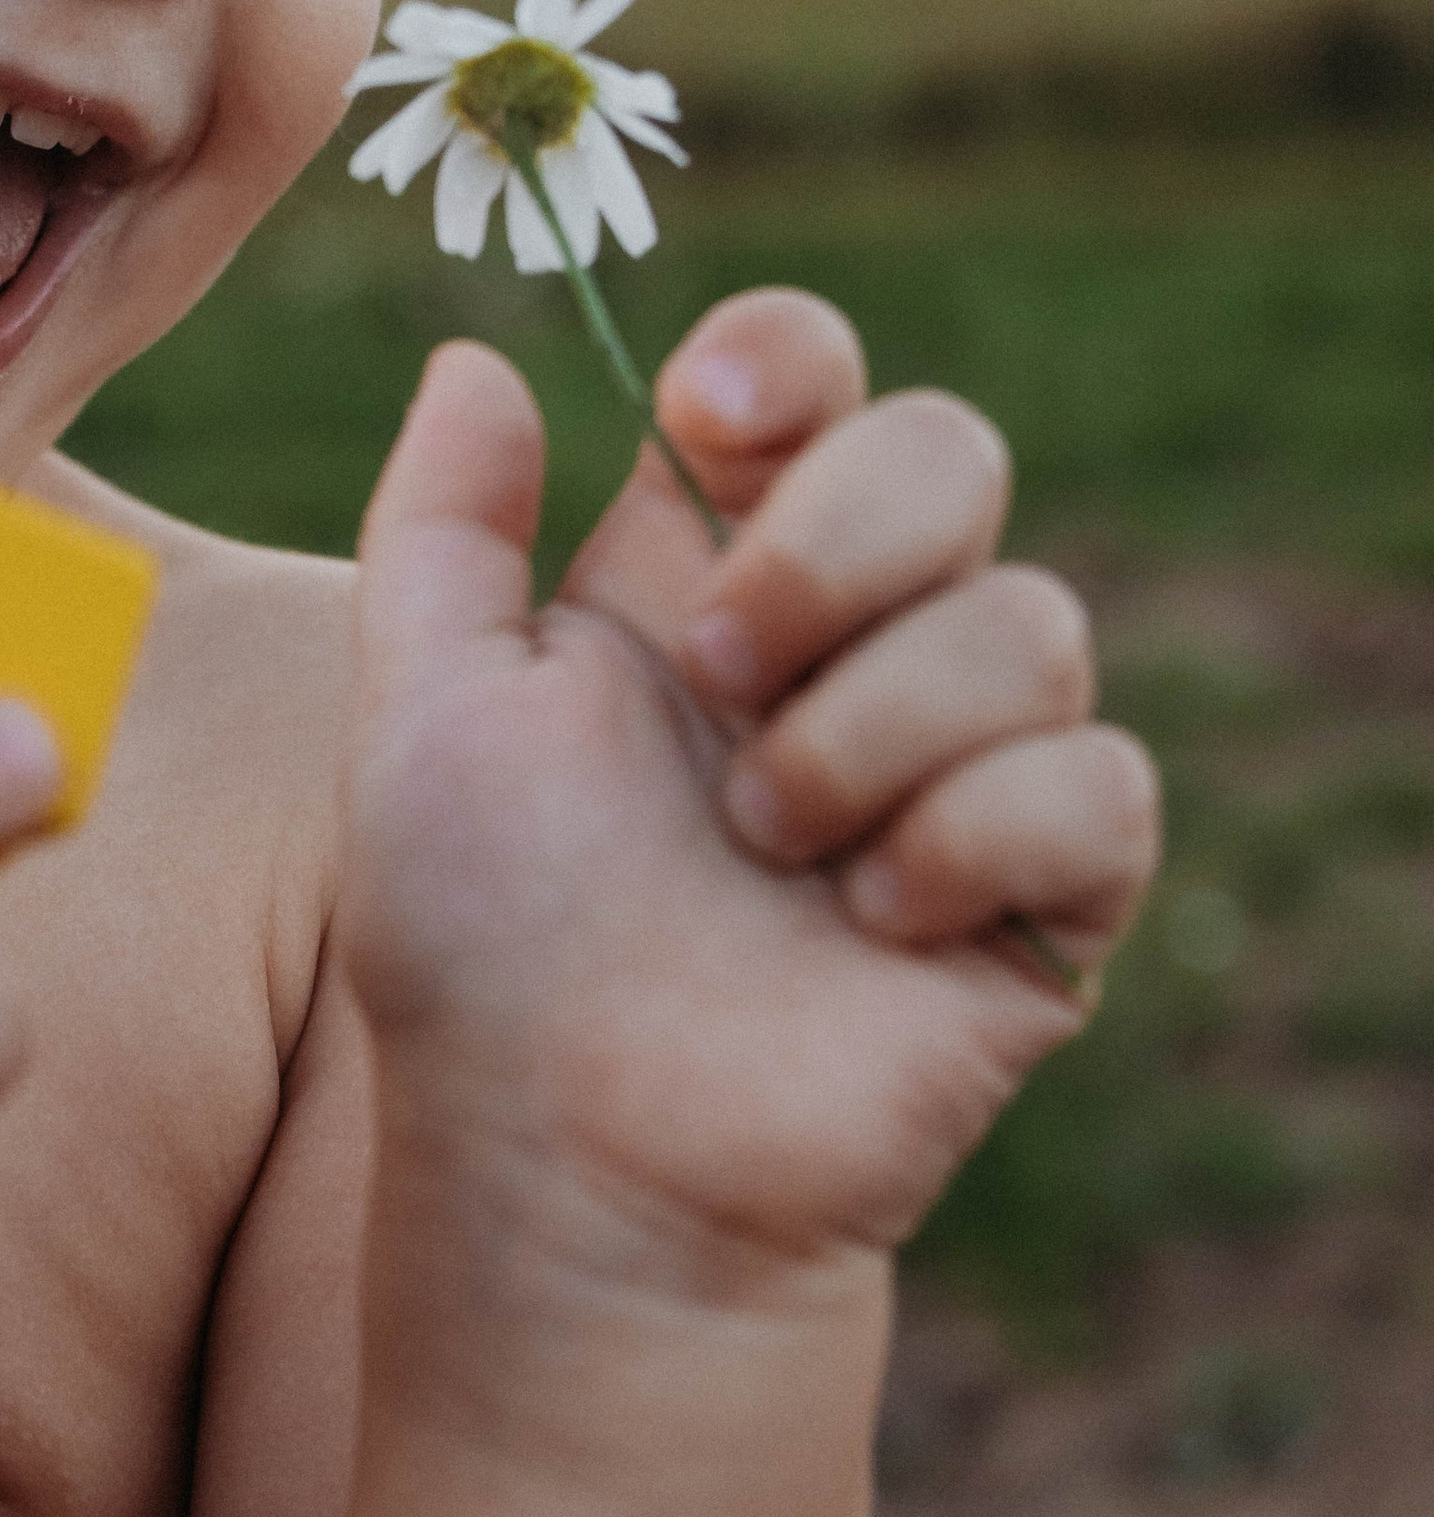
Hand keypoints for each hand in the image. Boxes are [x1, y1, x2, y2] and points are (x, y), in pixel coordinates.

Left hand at [339, 302, 1158, 1312]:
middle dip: (834, 541)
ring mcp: (958, 765)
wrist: (576, 1166)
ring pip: (1031, 618)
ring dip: (872, 724)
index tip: (708, 417)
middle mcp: (847, 647)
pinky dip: (977, 834)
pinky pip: (1098, 782)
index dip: (786, 360)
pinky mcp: (1045, 895)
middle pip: (949, 449)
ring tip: (760, 845)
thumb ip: (442, 527)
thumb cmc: (480, 954)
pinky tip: (873, 921)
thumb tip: (476, 350)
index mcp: (704, 577)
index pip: (808, 378)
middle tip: (715, 671)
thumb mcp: (418, 715)